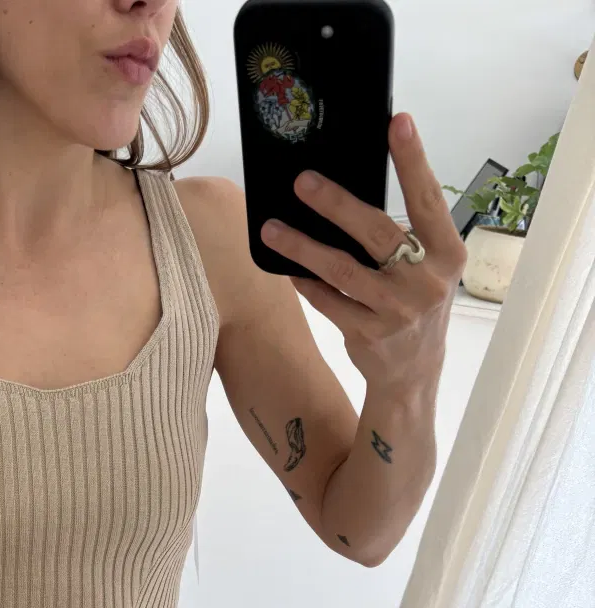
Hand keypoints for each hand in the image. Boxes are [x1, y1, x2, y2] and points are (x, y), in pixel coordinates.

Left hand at [260, 112, 468, 394]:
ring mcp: (396, 311)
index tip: (398, 122)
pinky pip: (328, 301)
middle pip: (376, 232)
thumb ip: (404, 235)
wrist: (413, 373)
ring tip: (272, 228)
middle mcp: (425, 281)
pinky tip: (287, 268)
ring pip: (341, 270)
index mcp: (446, 254)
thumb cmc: (415, 305)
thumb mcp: (427, 268)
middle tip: (303, 181)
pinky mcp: (368, 335)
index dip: (413, 160)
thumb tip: (351, 190)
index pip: (428, 199)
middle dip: (337, 204)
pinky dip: (305, 283)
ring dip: (303, 246)